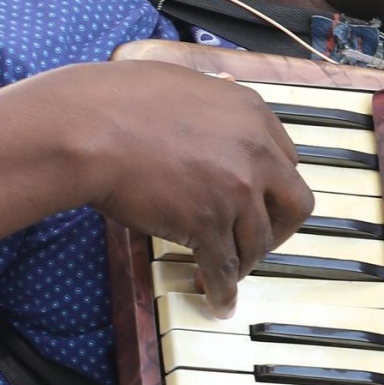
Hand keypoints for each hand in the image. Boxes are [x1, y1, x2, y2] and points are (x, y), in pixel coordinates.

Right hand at [55, 44, 313, 317]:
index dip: (274, 189)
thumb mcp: (183, 82)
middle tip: (256, 241)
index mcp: (252, 114)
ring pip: (257, 242)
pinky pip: (223, 267)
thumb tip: (222, 93)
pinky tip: (218, 302)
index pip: (288, 161)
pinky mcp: (207, 223)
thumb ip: (213, 99)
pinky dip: (222, 290)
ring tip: (226, 274)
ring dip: (243, 262)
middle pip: (294, 204)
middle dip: (278, 229)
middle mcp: (254, 152)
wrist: (89, 127)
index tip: (262, 203)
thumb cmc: (118, 101)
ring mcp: (235, 190)